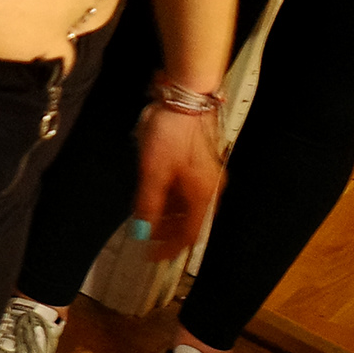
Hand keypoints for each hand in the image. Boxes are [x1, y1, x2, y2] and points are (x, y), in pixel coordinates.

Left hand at [129, 101, 223, 268]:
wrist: (186, 96)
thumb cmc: (171, 132)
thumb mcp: (153, 172)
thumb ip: (148, 204)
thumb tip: (142, 232)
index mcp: (202, 195)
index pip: (189, 235)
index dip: (170, 248)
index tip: (152, 257)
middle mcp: (211, 189)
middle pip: (191, 222)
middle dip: (167, 232)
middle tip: (145, 236)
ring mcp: (208, 175)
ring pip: (188, 206)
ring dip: (168, 215)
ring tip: (146, 215)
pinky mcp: (202, 163)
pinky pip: (188, 191)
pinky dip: (172, 199)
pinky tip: (156, 194)